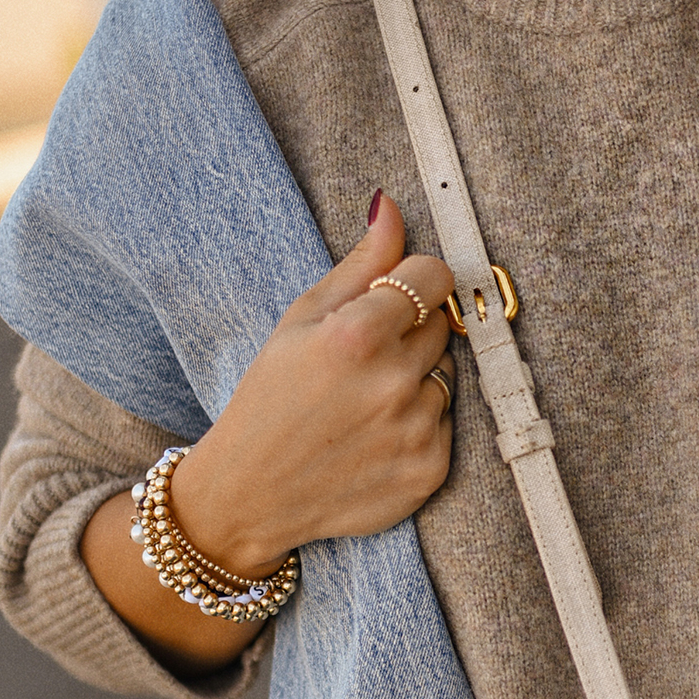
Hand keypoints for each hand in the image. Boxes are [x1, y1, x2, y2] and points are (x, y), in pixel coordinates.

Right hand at [170, 193, 456, 573]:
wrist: (252, 494)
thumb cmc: (270, 398)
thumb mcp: (301, 320)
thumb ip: (360, 264)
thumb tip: (391, 205)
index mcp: (356, 336)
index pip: (434, 276)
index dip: (415, 282)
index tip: (395, 298)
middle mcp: (392, 383)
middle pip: (442, 325)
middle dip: (409, 334)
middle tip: (362, 361)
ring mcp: (415, 430)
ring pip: (445, 375)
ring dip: (415, 381)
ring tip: (364, 403)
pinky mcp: (430, 470)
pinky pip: (446, 423)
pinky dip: (419, 424)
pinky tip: (374, 436)